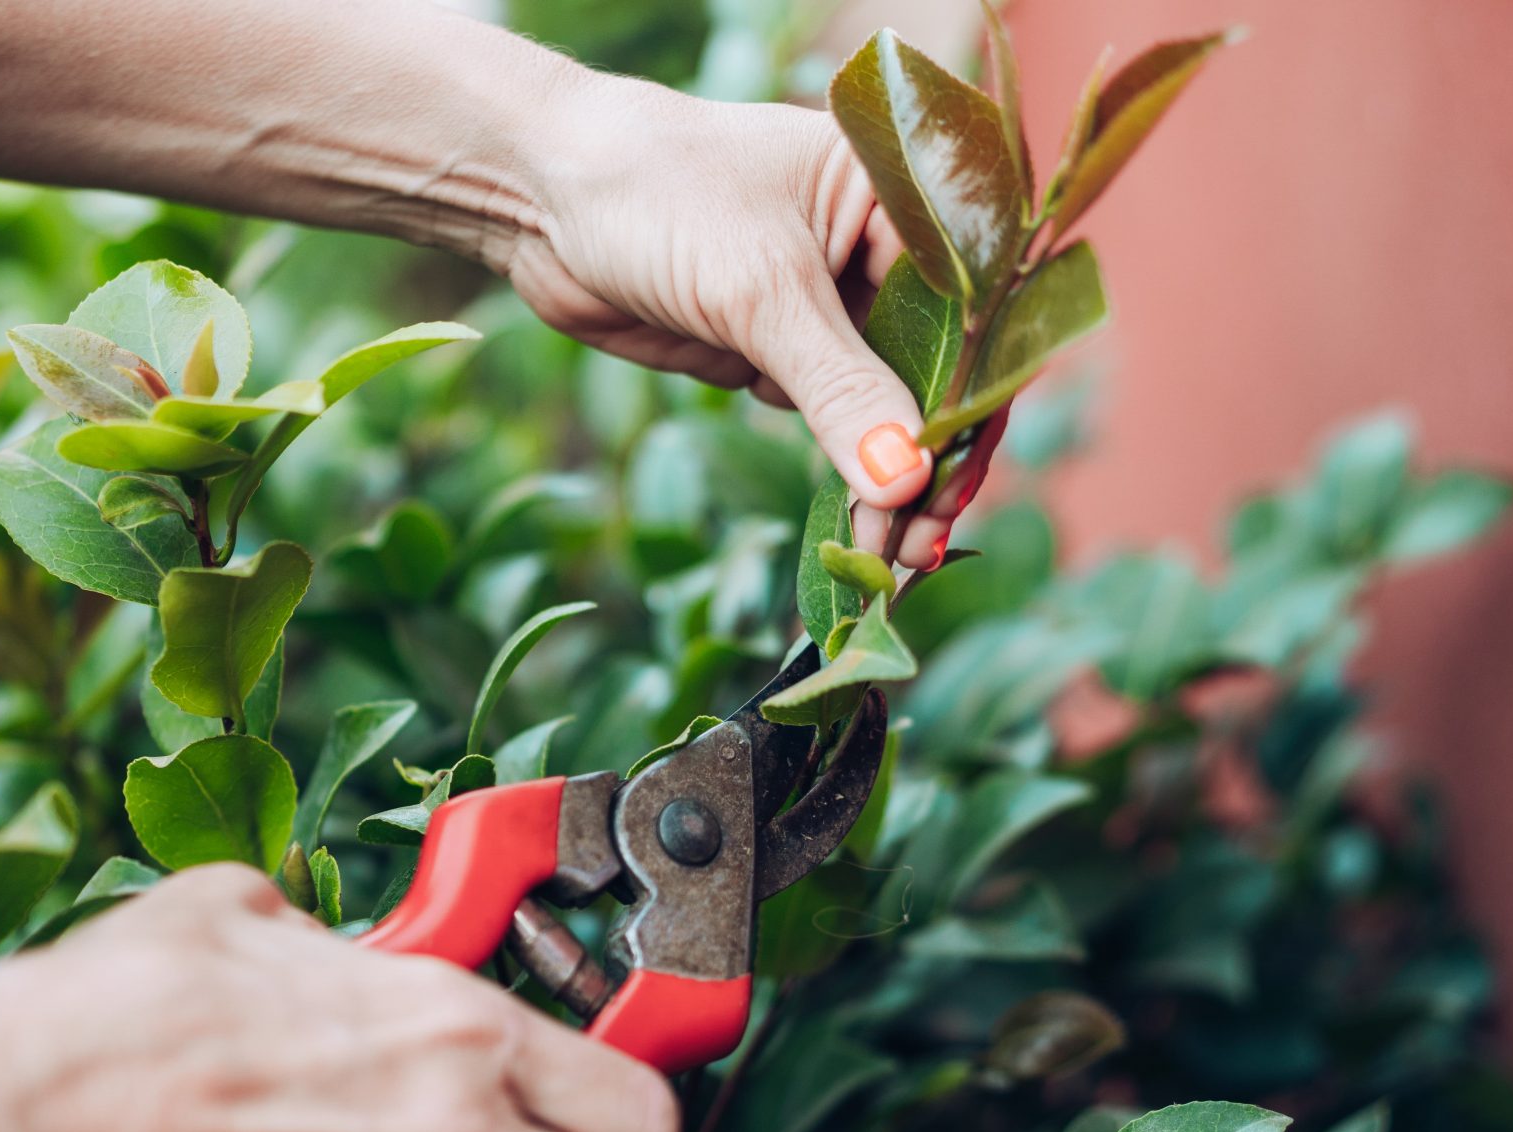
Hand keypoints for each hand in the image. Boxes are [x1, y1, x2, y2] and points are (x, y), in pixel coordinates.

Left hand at [510, 79, 962, 564]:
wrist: (544, 195)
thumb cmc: (658, 196)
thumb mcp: (760, 290)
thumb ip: (839, 387)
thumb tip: (906, 480)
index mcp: (900, 197)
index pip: (969, 314)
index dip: (968, 407)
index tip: (951, 493)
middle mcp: (877, 247)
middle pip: (935, 370)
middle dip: (926, 463)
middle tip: (920, 552)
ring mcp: (825, 299)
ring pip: (880, 404)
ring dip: (883, 479)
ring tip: (886, 555)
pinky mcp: (773, 343)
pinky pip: (822, 414)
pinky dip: (833, 465)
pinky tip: (850, 525)